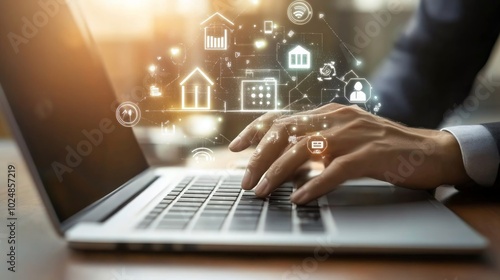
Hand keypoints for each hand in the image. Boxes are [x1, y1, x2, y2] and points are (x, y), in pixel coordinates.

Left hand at [229, 103, 470, 203]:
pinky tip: (299, 198)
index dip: (255, 130)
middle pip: (286, 131)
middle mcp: (337, 118)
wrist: (428, 151)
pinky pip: (335, 170)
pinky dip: (314, 185)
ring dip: (278, 173)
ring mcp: (354, 134)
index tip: (236, 147)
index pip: (283, 116)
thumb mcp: (344, 140)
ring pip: (304, 149)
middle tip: (246, 180)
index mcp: (328, 113)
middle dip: (260, 156)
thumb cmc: (382, 149)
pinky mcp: (370, 154)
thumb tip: (283, 163)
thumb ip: (317, 144)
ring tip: (263, 192)